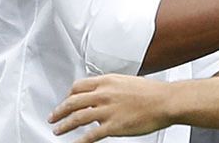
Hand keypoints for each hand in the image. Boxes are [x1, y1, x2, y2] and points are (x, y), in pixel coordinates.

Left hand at [49, 74, 172, 142]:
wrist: (166, 101)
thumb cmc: (152, 92)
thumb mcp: (127, 82)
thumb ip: (112, 89)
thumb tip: (103, 97)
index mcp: (107, 81)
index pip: (78, 86)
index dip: (68, 95)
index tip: (66, 101)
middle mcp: (104, 94)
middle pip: (72, 102)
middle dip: (59, 111)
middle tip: (53, 117)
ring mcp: (107, 110)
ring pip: (77, 118)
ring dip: (64, 125)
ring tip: (58, 130)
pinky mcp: (112, 126)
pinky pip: (90, 135)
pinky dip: (79, 141)